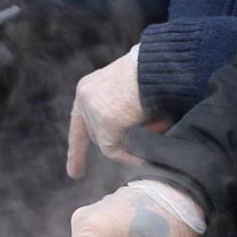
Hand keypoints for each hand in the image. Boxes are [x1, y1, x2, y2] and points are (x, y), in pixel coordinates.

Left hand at [67, 45, 163, 177]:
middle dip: (118, 145)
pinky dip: (137, 153)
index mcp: (89, 88)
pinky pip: (120, 150)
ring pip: (111, 144)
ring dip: (135, 143)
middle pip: (97, 136)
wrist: (162, 61)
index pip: (78, 124)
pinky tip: (156, 140)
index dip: (77, 150)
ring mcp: (94, 111)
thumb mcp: (129, 91)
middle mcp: (85, 98)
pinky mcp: (107, 123)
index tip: (74, 174)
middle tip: (135, 155)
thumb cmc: (154, 73)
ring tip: (161, 126)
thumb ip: (121, 113)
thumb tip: (131, 144)